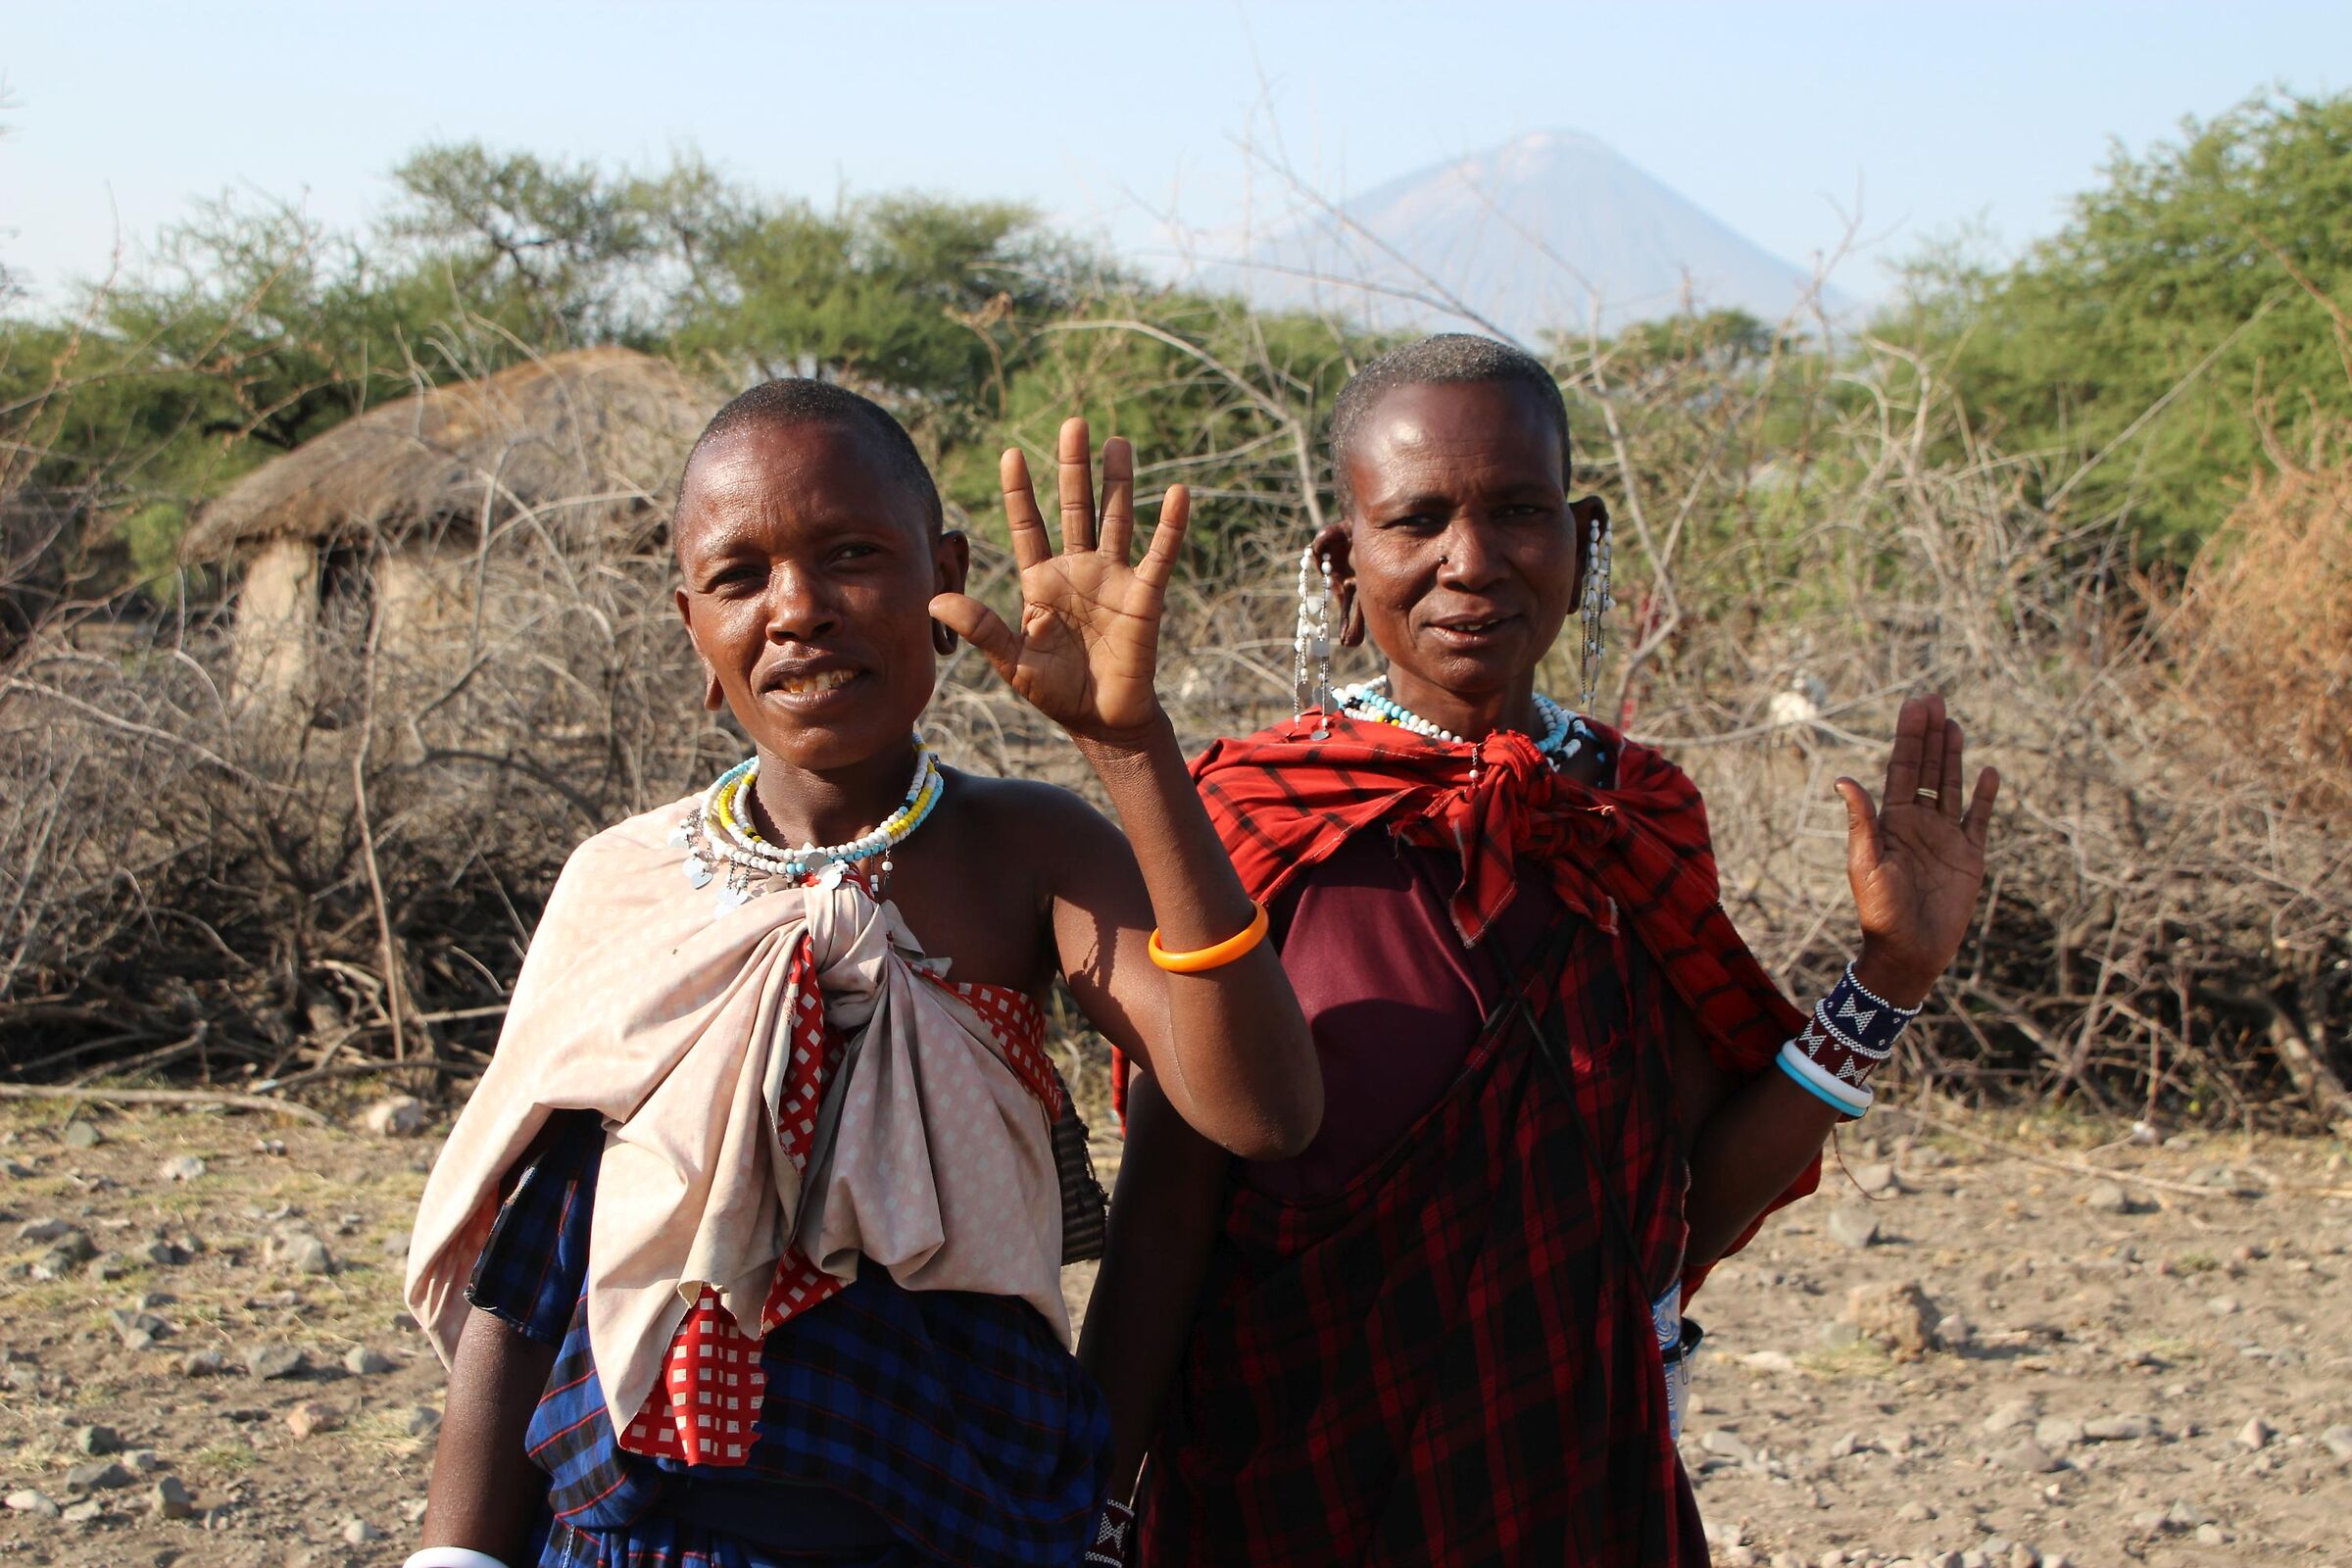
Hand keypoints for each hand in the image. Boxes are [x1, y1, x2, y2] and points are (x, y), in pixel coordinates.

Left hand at [931, 417, 1187, 746]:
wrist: (1102, 721)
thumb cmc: (1055, 692)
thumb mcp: (1012, 662)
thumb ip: (981, 628)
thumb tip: (933, 601)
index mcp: (1042, 582)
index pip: (1028, 526)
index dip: (1021, 492)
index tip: (1010, 454)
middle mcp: (1078, 570)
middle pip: (1075, 508)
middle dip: (1073, 468)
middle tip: (1073, 425)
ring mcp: (1113, 579)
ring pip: (1115, 519)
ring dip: (1118, 482)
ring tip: (1118, 442)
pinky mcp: (1144, 597)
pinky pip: (1159, 555)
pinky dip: (1168, 526)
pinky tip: (1176, 493)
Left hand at [1833, 693, 1998, 1007]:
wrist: (1909, 951)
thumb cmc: (1880, 911)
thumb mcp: (1866, 863)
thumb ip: (1862, 820)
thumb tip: (1844, 779)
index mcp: (1893, 821)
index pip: (1904, 769)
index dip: (1910, 737)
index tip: (1917, 705)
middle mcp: (1919, 823)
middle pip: (1928, 769)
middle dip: (1930, 736)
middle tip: (1935, 699)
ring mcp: (1946, 838)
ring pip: (1951, 787)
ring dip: (1953, 757)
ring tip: (1954, 724)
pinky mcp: (1969, 857)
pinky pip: (1978, 820)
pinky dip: (1983, 797)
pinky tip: (1987, 771)